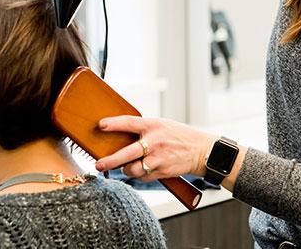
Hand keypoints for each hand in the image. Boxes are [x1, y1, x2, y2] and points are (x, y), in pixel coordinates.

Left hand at [93, 116, 213, 181]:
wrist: (201, 151)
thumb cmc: (179, 136)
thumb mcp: (163, 125)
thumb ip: (144, 129)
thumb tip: (120, 136)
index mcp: (154, 126)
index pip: (130, 123)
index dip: (114, 124)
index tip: (101, 125)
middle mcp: (155, 142)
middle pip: (126, 154)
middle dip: (110, 161)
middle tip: (98, 164)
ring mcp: (158, 158)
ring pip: (132, 169)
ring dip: (126, 170)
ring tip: (127, 167)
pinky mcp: (162, 171)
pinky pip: (143, 177)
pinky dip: (140, 175)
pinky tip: (145, 169)